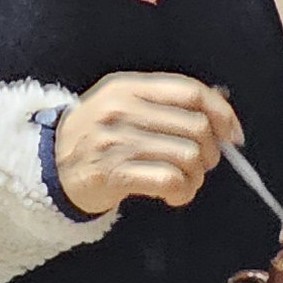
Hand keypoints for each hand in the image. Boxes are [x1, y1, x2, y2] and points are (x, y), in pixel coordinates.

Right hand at [57, 72, 240, 213]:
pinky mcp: (115, 174)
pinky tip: (175, 195)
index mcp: (129, 87)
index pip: (191, 92)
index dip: (222, 112)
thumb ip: (166, 100)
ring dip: (196, 175)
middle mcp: (123, 110)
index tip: (233, 133)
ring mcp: (117, 141)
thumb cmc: (96, 134)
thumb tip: (221, 100)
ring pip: (188, 156)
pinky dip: (182, 192)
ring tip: (185, 181)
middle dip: (210, 151)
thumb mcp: (123, 103)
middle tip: (201, 163)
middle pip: (196, 126)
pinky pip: (170, 181)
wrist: (48, 165)